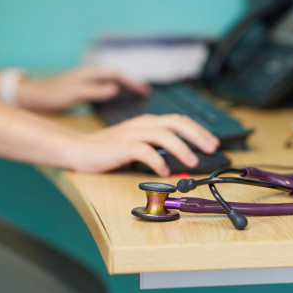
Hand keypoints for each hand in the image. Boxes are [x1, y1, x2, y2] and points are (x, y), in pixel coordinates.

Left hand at [18, 67, 148, 111]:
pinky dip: (118, 94)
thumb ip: (95, 91)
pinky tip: (122, 102)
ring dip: (126, 88)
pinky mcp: (87, 90)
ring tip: (140, 96)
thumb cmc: (53, 95)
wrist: (35, 97)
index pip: (116, 74)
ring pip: (113, 83)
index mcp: (90, 72)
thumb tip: (115, 89)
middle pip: (118, 77)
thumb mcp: (74, 93)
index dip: (131, 81)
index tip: (144, 90)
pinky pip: (107, 90)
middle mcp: (92, 75)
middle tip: (147, 93)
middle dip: (133, 84)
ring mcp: (90, 82)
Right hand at [67, 114, 219, 175]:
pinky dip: (156, 160)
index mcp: (149, 122)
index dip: (199, 130)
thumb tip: (184, 159)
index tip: (213, 142)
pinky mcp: (122, 146)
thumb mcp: (139, 144)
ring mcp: (132, 133)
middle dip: (197, 134)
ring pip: (163, 134)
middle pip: (176, 122)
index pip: (180, 120)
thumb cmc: (110, 148)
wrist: (79, 148)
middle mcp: (143, 124)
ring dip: (181, 147)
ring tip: (192, 161)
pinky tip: (164, 171)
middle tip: (211, 147)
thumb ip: (159, 147)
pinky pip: (143, 151)